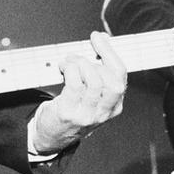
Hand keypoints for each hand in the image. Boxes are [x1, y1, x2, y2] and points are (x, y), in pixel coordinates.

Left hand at [32, 31, 126, 153]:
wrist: (52, 136)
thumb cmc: (72, 109)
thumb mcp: (91, 95)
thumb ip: (97, 72)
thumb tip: (101, 40)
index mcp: (114, 106)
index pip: (121, 75)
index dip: (110, 52)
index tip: (98, 38)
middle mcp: (104, 112)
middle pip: (112, 80)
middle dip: (96, 59)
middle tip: (79, 55)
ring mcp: (87, 114)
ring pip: (94, 81)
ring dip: (79, 64)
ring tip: (68, 63)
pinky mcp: (69, 113)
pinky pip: (74, 84)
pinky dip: (69, 70)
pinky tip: (62, 68)